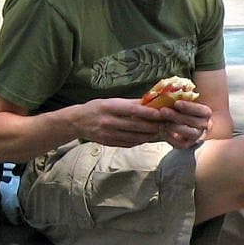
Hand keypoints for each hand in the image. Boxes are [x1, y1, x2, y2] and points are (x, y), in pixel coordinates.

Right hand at [77, 97, 211, 148]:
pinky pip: (129, 143)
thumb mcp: (111, 101)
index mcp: (109, 107)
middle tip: (166, 124)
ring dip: (149, 135)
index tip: (161, 113)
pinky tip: (147, 137)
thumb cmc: (97, 108)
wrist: (78, 122)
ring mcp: (109, 134)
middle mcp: (109, 121)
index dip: (148, 113)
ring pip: (134, 137)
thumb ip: (130, 103)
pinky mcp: (109, 143)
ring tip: (159, 131)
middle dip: (153, 126)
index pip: (133, 110)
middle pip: (136, 126)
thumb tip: (150, 101)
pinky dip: (140, 140)